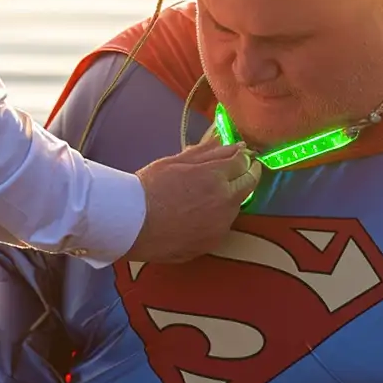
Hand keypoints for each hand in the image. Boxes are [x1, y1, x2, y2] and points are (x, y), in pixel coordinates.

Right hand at [126, 139, 258, 261]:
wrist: (133, 225)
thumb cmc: (148, 189)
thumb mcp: (173, 163)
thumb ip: (204, 152)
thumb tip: (226, 141)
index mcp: (214, 176)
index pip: (241, 161)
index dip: (242, 155)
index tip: (241, 154)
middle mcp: (225, 201)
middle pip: (249, 183)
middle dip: (249, 173)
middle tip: (243, 169)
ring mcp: (222, 224)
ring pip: (236, 206)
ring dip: (231, 196)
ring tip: (209, 194)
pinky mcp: (214, 241)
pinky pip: (223, 224)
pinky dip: (218, 217)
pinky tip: (199, 214)